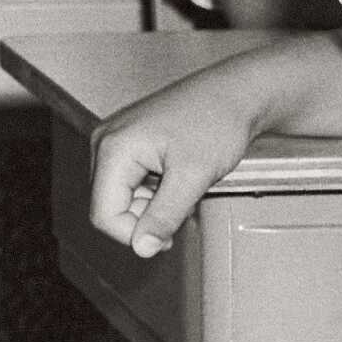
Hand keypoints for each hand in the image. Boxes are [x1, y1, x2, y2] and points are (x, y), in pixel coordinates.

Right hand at [89, 64, 269, 259]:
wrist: (238, 92)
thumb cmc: (217, 121)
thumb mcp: (192, 177)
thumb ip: (164, 216)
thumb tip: (142, 248)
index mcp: (113, 148)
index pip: (103, 214)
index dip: (134, 234)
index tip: (169, 235)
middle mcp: (106, 142)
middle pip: (109, 206)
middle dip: (145, 217)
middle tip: (182, 205)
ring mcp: (116, 140)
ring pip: (121, 197)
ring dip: (151, 205)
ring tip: (183, 187)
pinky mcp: (130, 142)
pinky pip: (131, 182)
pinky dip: (154, 191)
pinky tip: (177, 177)